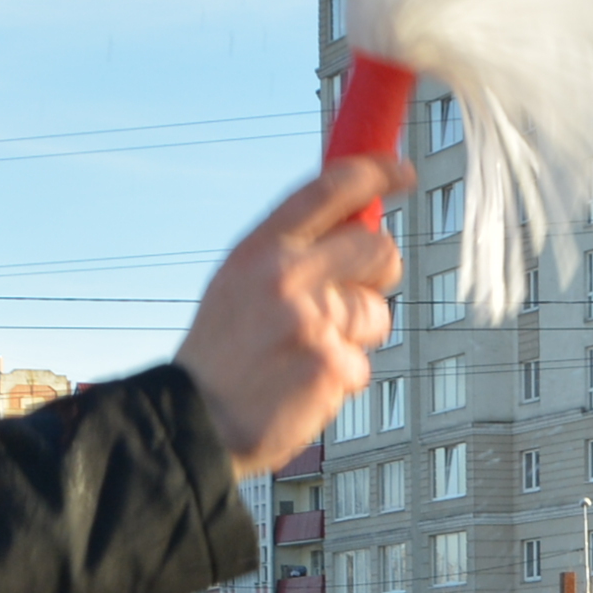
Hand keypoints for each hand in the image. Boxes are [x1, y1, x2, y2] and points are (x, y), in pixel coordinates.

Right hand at [177, 153, 404, 473]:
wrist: (189, 421)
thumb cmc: (219, 355)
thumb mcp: (239, 284)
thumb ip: (291, 254)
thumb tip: (354, 231)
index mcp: (261, 250)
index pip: (330, 190)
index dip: (376, 172)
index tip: (403, 171)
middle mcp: (287, 277)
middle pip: (378, 249)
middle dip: (379, 271)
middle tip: (357, 293)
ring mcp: (312, 323)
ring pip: (377, 315)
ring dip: (355, 337)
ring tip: (305, 356)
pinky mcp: (329, 368)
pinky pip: (361, 366)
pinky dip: (338, 381)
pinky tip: (299, 388)